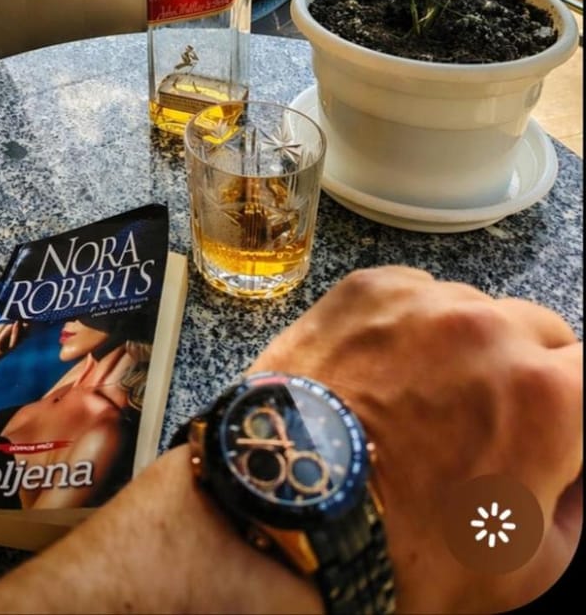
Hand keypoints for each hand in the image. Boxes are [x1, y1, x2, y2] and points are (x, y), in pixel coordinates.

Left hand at [253, 265, 581, 612]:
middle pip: (539, 330)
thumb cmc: (406, 547)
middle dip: (529, 369)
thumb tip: (574, 475)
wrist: (294, 514)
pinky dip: (411, 323)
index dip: (574, 403)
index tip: (558, 423)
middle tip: (490, 416)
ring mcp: (423, 301)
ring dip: (467, 342)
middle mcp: (489, 330)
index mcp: (546, 396)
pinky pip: (414, 292)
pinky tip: (387, 369)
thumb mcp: (529, 564)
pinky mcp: (368, 288)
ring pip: (474, 307)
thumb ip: (575, 508)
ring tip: (427, 396)